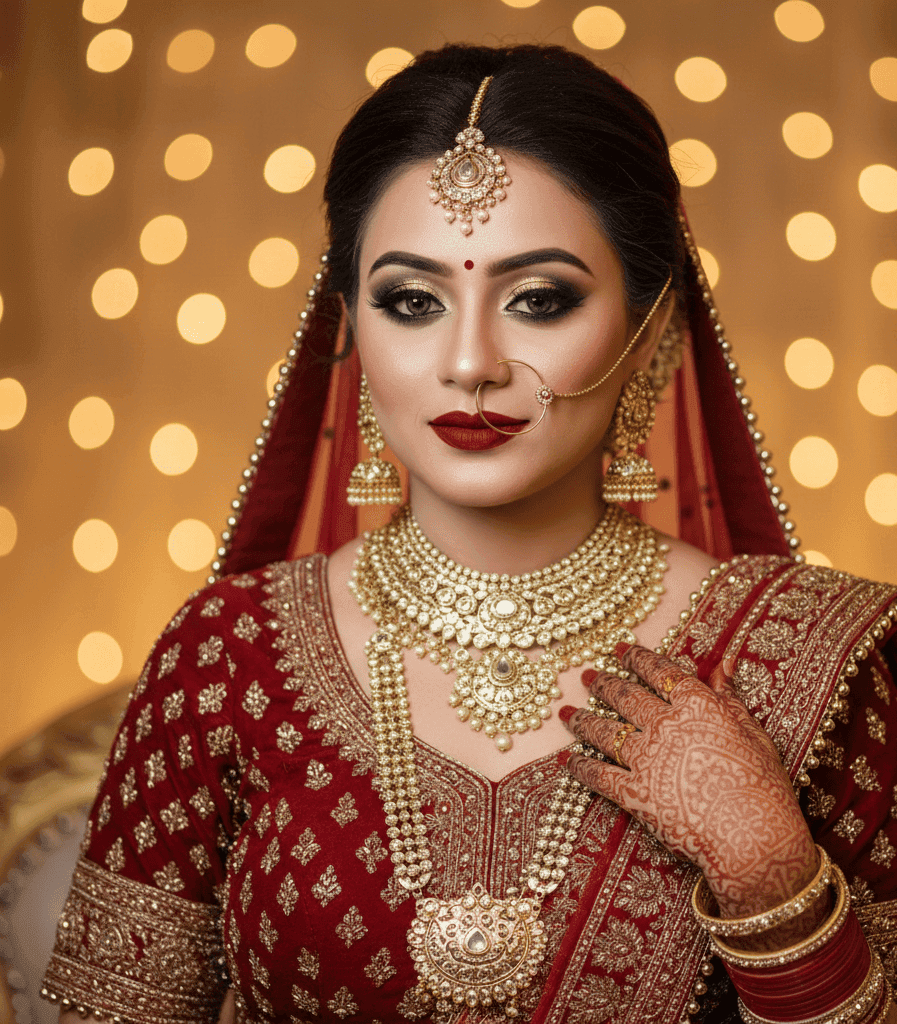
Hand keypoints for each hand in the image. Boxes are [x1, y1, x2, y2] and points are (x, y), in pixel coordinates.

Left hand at [562, 645, 817, 918]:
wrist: (753, 837)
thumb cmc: (763, 785)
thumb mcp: (754, 732)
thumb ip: (731, 696)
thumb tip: (723, 663)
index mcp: (697, 705)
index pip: (659, 671)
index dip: (636, 658)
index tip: (620, 649)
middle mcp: (665, 725)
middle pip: (625, 696)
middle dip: (603, 683)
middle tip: (586, 676)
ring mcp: (646, 758)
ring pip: (604, 731)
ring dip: (582, 720)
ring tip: (566, 713)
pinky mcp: (634, 793)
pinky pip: (598, 774)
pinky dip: (580, 767)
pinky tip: (567, 762)